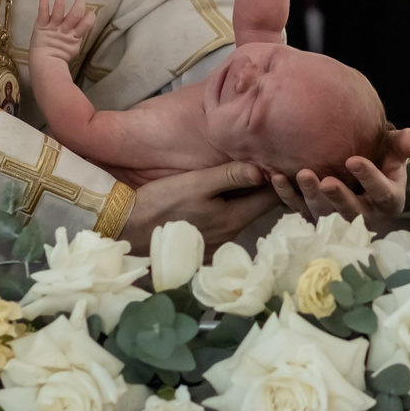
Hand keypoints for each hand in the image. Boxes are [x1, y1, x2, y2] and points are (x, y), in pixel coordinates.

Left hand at [28, 0, 93, 67]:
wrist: (45, 64)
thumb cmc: (60, 57)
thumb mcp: (74, 48)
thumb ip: (78, 36)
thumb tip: (86, 25)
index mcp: (74, 36)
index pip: (86, 24)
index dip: (90, 18)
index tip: (91, 12)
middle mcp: (65, 30)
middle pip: (74, 14)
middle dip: (79, 3)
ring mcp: (53, 28)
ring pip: (59, 11)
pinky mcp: (41, 27)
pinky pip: (43, 15)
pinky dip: (44, 5)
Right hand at [124, 161, 280, 251]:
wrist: (126, 229)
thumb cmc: (160, 203)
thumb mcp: (196, 183)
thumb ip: (230, 176)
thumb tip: (265, 171)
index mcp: (234, 219)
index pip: (271, 199)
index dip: (281, 181)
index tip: (283, 163)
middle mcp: (231, 236)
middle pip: (258, 208)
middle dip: (266, 188)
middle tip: (269, 163)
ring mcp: (218, 245)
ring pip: (241, 216)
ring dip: (246, 198)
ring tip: (246, 175)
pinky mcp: (203, 247)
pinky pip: (225, 225)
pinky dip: (229, 210)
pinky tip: (220, 198)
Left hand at [267, 127, 409, 232]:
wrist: (358, 167)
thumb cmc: (381, 156)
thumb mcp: (395, 149)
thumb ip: (404, 143)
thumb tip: (409, 141)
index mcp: (388, 200)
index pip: (383, 194)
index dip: (370, 179)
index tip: (354, 160)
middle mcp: (365, 215)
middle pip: (352, 212)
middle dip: (338, 197)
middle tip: (326, 180)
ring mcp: (337, 218)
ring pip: (325, 214)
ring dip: (312, 197)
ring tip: (302, 175)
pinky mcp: (315, 216)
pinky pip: (300, 210)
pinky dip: (288, 196)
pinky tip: (277, 178)